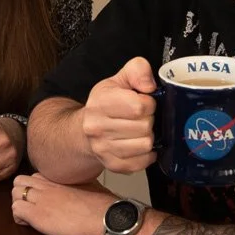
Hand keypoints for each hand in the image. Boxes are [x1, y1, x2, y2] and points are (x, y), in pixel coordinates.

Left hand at [10, 174, 115, 234]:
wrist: (105, 218)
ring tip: (30, 218)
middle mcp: (47, 186)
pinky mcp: (37, 215)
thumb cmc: (103, 206)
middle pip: (19, 181)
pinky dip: (19, 219)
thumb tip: (86, 185)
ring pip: (14, 194)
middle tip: (31, 208)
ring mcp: (40, 199)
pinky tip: (31, 225)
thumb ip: (81, 183)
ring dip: (19, 206)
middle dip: (21, 195)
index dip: (34, 188)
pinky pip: (15, 210)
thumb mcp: (91, 186)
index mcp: (59, 180)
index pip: (34, 176)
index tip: (42, 200)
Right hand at [80, 57, 158, 173]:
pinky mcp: (111, 164)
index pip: (139, 106)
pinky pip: (142, 162)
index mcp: (100, 102)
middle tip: (140, 118)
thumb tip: (149, 86)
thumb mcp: (120, 79)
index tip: (144, 102)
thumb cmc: (107, 103)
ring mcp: (103, 148)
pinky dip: (146, 154)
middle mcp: (97, 126)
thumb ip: (138, 70)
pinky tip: (138, 144)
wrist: (85, 129)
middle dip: (149, 120)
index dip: (149, 103)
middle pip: (145, 126)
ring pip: (145, 144)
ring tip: (138, 130)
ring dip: (147, 137)